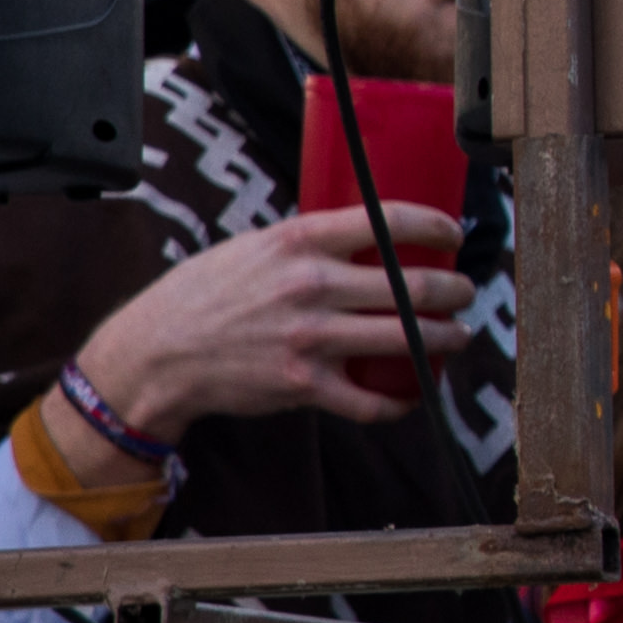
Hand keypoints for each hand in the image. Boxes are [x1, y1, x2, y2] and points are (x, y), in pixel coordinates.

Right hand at [69, 209, 460, 453]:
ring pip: (407, 338)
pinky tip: (411, 394)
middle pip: (413, 284)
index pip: (387, 221)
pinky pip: (372, 399)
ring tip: (456, 335)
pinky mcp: (305, 386)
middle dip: (455, 289)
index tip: (454, 232)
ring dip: (445, 338)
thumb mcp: (253, 247)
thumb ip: (306, 242)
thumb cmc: (203, 294)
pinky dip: (400, 401)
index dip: (435, 225)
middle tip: (466, 291)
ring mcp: (311, 339)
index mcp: (299, 242)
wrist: (157, 353)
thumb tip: (362, 234)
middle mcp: (311, 286)